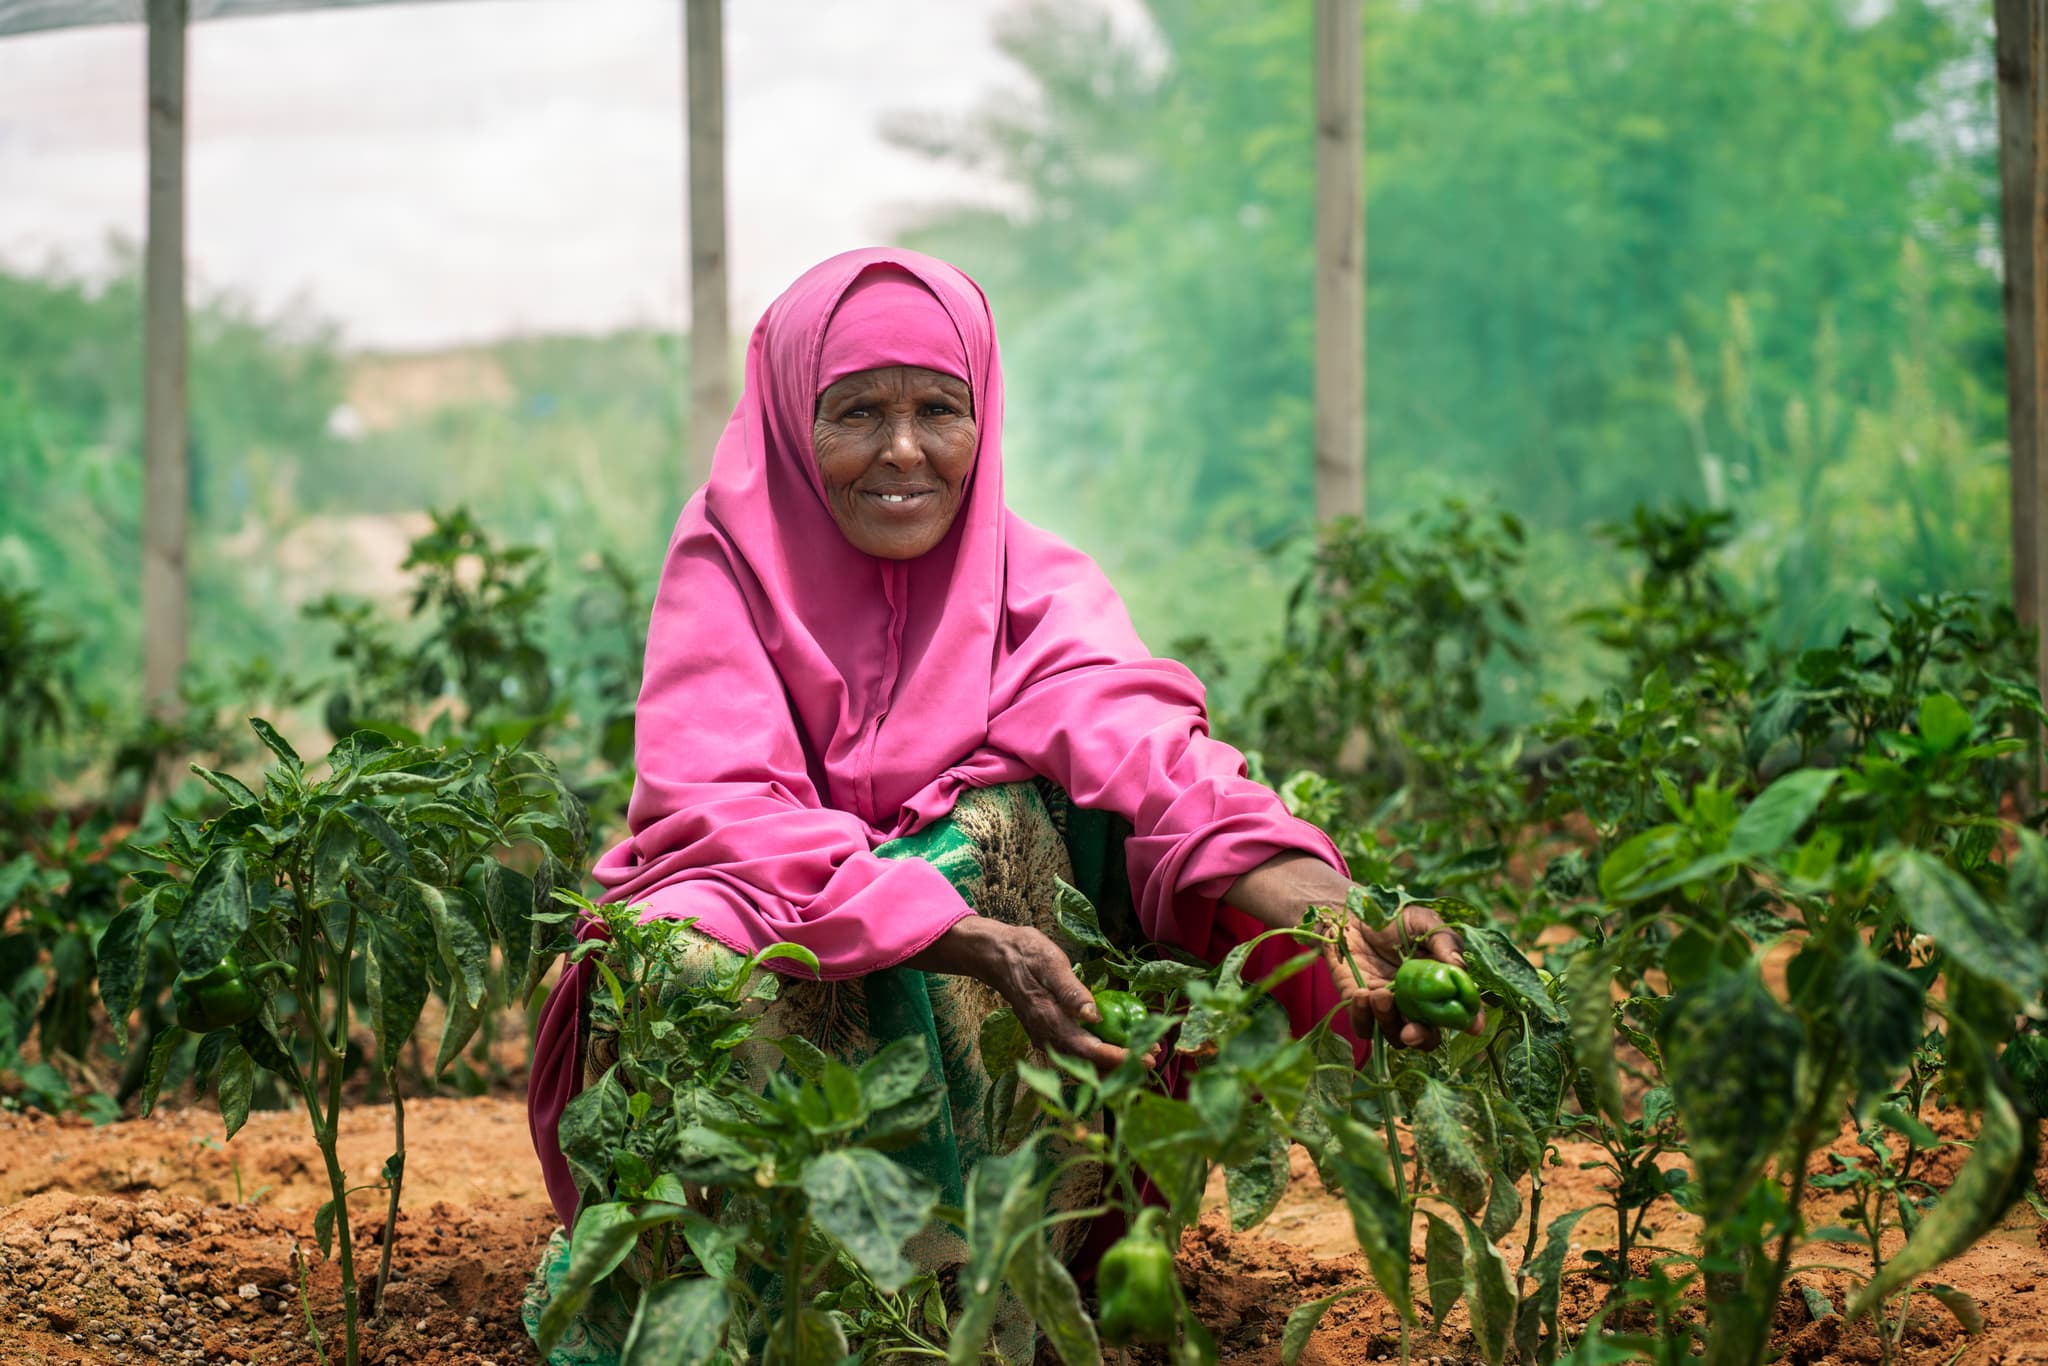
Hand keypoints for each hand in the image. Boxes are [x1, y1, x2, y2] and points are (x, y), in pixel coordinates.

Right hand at [906, 916, 1128, 1070]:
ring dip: (1112, 1062)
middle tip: (1153, 1057)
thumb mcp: (1051, 964)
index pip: (1086, 1050)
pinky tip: (1117, 1047)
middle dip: (1121, 1065)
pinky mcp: (1047, 1032)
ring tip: (1142, 1054)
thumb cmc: (1027, 954)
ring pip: (1081, 1061)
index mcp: (1048, 1019)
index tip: (1142, 1059)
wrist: (998, 955)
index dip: (1115, 1058)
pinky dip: (1098, 1055)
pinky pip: (1075, 1053)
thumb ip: (1071, 991)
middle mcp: (1046, 1035)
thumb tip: (1095, 1016)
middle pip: (1086, 1063)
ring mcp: (1045, 1036)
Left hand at [1324, 903, 1484, 1050]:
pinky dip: (1363, 1016)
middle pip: (1426, 1037)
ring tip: (1379, 994)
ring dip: (1388, 1021)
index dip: (1467, 1021)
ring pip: (1394, 1036)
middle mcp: (1416, 1004)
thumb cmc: (1393, 917)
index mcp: (1437, 985)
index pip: (1457, 1011)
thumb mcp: (1423, 922)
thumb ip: (1444, 942)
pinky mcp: (1360, 1008)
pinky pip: (1364, 1027)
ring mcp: (1388, 1008)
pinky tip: (1362, 994)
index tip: (1472, 1026)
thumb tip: (1460, 966)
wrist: (1351, 913)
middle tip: (1411, 1031)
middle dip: (1421, 1038)